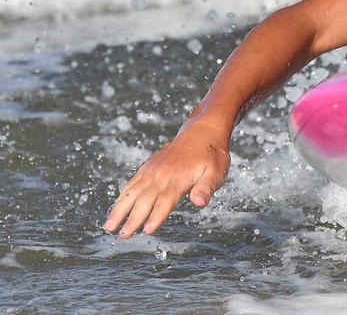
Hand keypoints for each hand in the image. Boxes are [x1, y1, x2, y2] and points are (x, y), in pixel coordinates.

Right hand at [102, 119, 231, 237]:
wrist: (202, 132)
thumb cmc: (211, 156)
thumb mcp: (216, 172)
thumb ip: (206, 188)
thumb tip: (199, 202)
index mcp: (178, 179)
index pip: (165, 202)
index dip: (156, 217)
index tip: (147, 231)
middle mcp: (161, 175)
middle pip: (144, 200)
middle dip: (133, 219)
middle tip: (123, 236)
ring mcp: (152, 171)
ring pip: (132, 192)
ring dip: (120, 210)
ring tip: (109, 227)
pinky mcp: (147, 167)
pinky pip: (131, 183)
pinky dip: (122, 196)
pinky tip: (116, 209)